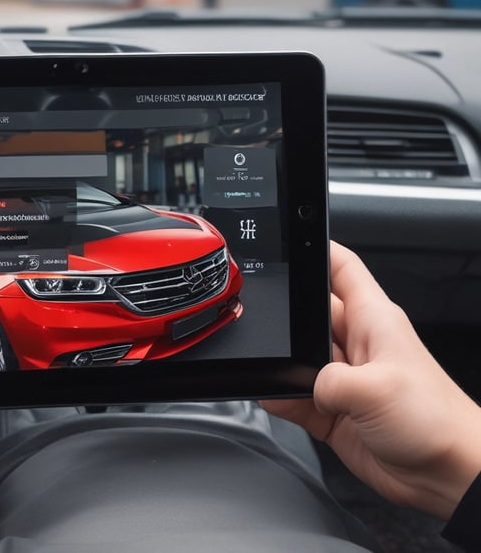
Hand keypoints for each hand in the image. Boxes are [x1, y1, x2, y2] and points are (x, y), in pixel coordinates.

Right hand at [262, 242, 480, 519]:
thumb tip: (301, 384)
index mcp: (373, 321)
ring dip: (283, 363)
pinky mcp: (335, 409)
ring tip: (270, 366)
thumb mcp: (378, 390)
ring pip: (297, 357)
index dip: (316, 251)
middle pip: (308, 313)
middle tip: (267, 323)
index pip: (341, 270)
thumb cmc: (435, 422)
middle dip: (287, 317)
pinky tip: (273, 397)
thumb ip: (330, 381)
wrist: (449, 475)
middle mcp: (356, 345)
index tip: (288, 241)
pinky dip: (280, 396)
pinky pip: (296, 395)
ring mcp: (344, 377)